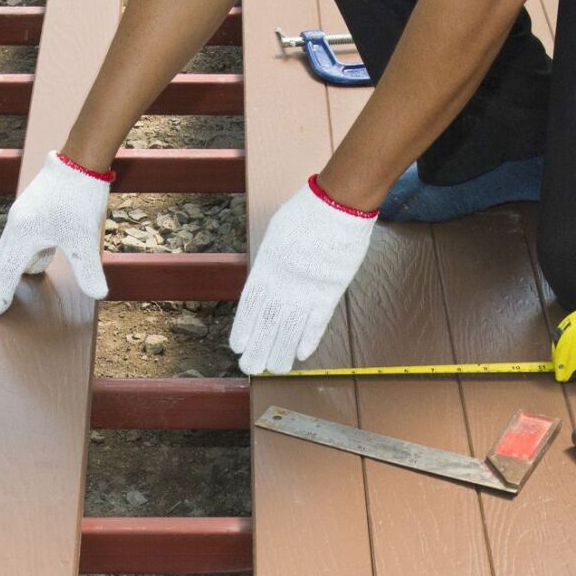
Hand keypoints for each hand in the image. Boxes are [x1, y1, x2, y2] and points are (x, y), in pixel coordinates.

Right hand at [0, 150, 112, 317]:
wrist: (79, 161)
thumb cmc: (80, 197)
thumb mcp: (86, 238)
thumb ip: (89, 269)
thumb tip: (98, 295)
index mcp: (25, 235)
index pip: (7, 272)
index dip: (0, 294)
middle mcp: (17, 226)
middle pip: (0, 263)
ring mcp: (22, 217)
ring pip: (9, 251)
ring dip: (6, 272)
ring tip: (5, 291)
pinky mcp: (31, 211)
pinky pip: (20, 240)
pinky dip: (20, 257)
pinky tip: (33, 265)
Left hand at [229, 176, 378, 374]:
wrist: (336, 206)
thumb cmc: (304, 214)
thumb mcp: (274, 238)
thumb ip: (269, 264)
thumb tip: (267, 284)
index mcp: (266, 269)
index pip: (250, 307)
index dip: (244, 329)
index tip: (238, 347)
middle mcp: (282, 284)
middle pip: (267, 324)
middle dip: (259, 349)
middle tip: (251, 368)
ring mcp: (306, 290)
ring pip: (290, 329)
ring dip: (282, 352)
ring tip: (275, 369)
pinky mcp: (330, 291)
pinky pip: (317, 321)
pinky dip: (309, 339)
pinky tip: (301, 355)